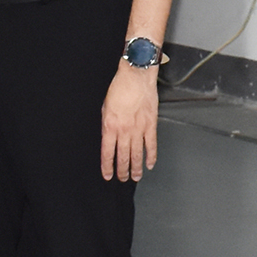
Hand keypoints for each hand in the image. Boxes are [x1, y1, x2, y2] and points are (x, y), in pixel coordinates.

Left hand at [103, 63, 158, 181]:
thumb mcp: (105, 107)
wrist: (136, 77)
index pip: (107, 153)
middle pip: (123, 157)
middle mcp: (124, 131)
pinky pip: (151, 145)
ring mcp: (138, 129)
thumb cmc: (120, 88)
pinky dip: (151, 157)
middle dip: (122, 171)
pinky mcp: (150, 125)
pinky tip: (149, 164)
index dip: (107, 167)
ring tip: (136, 177)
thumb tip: (109, 137)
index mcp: (110, 126)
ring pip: (137, 155)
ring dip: (136, 168)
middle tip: (123, 179)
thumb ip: (107, 124)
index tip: (108, 175)